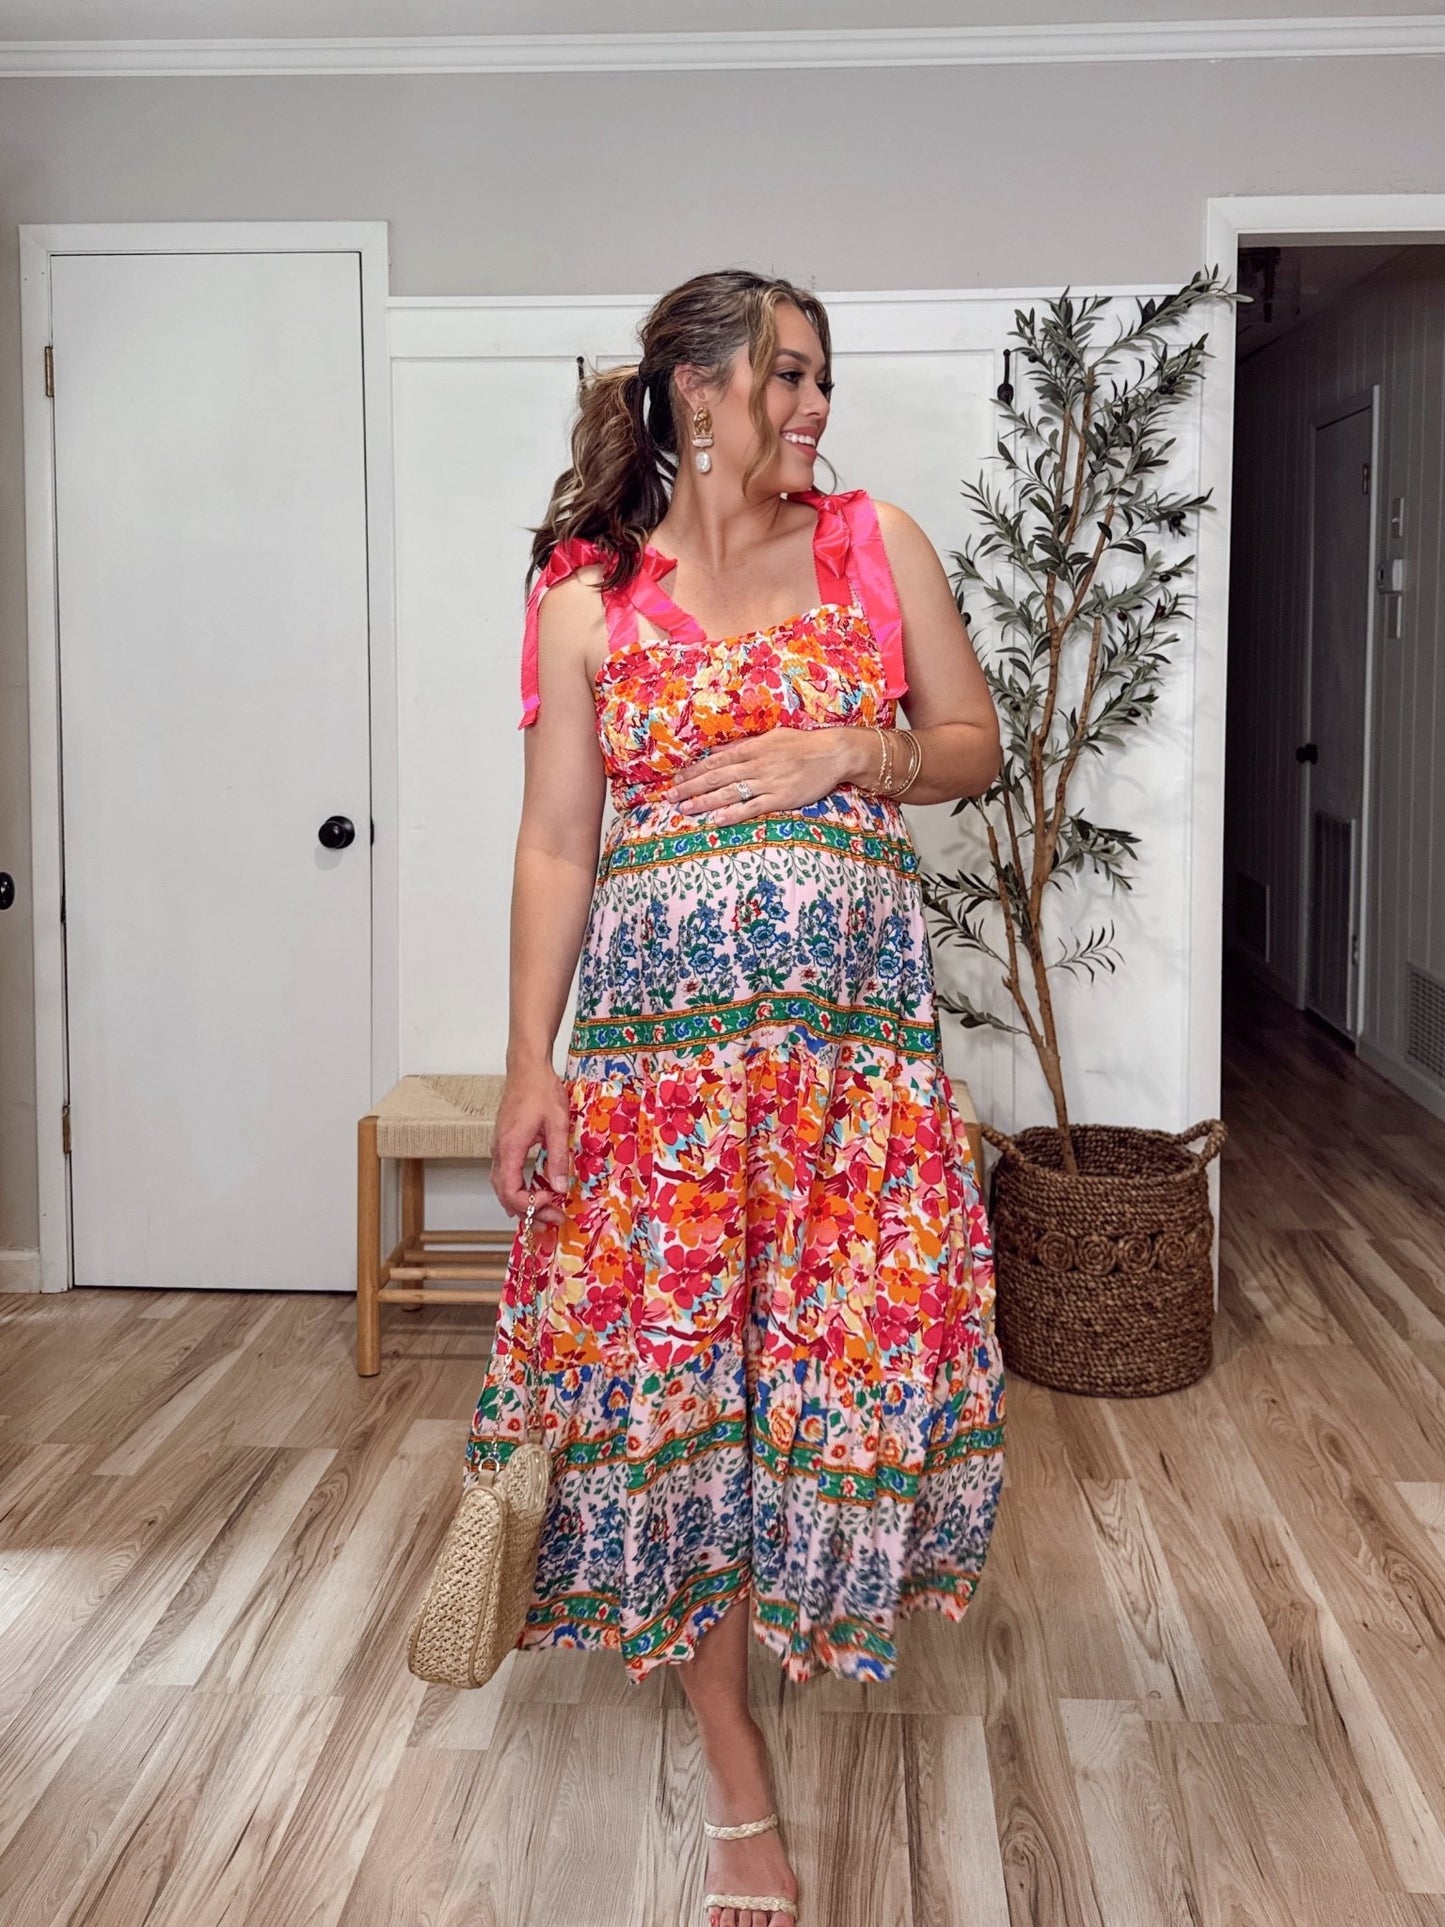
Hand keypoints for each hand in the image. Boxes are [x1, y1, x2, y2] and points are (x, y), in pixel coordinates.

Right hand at [491, 1065, 569, 1223]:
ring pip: (502, 1186)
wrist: (526, 1067)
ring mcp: (499, 1147)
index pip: (510, 1191)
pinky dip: (518, 1189)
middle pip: (504, 1194)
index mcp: (510, 1148)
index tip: (551, 1199)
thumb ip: (558, 1157)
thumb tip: (559, 1187)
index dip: (530, 1204)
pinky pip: (505, 1175)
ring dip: (522, 1202)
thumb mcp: (557, 1124)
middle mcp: (499, 1151)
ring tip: (545, 1211)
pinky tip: (533, 1192)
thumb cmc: (541, 1090)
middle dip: (528, 1210)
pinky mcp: (504, 1143)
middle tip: (553, 1217)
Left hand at [661, 726, 866, 825]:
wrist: (834, 753)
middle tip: (670, 797)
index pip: (717, 760)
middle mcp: (757, 764)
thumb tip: (721, 751)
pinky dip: (734, 814)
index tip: (677, 777)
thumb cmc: (804, 744)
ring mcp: (768, 782)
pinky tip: (717, 821)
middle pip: (716, 777)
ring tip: (685, 810)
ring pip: (730, 793)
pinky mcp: (781, 798)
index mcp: (754, 748)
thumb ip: (746, 746)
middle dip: (691, 787)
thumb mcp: (773, 737)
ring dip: (705, 802)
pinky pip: (753, 808)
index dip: (695, 770)